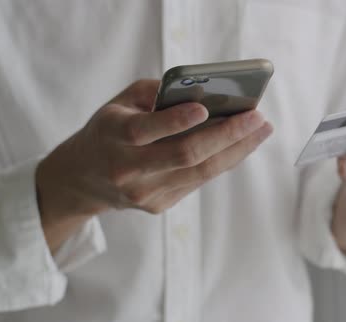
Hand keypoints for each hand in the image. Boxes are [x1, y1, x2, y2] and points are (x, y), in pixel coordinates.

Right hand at [36, 80, 272, 250]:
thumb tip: (205, 91)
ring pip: (200, 172)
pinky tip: (242, 145)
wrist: (83, 180)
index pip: (146, 130)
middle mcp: (128, 169)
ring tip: (262, 130)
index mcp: (112, 136)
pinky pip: (198, 181)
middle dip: (227, 135)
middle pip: (185, 155)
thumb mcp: (119, 103)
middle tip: (258, 117)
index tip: (205, 107)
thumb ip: (156, 93)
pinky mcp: (158, 206)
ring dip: (237, 150)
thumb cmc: (109, 130)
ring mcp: (144, 193)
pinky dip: (223, 161)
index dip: (176, 120)